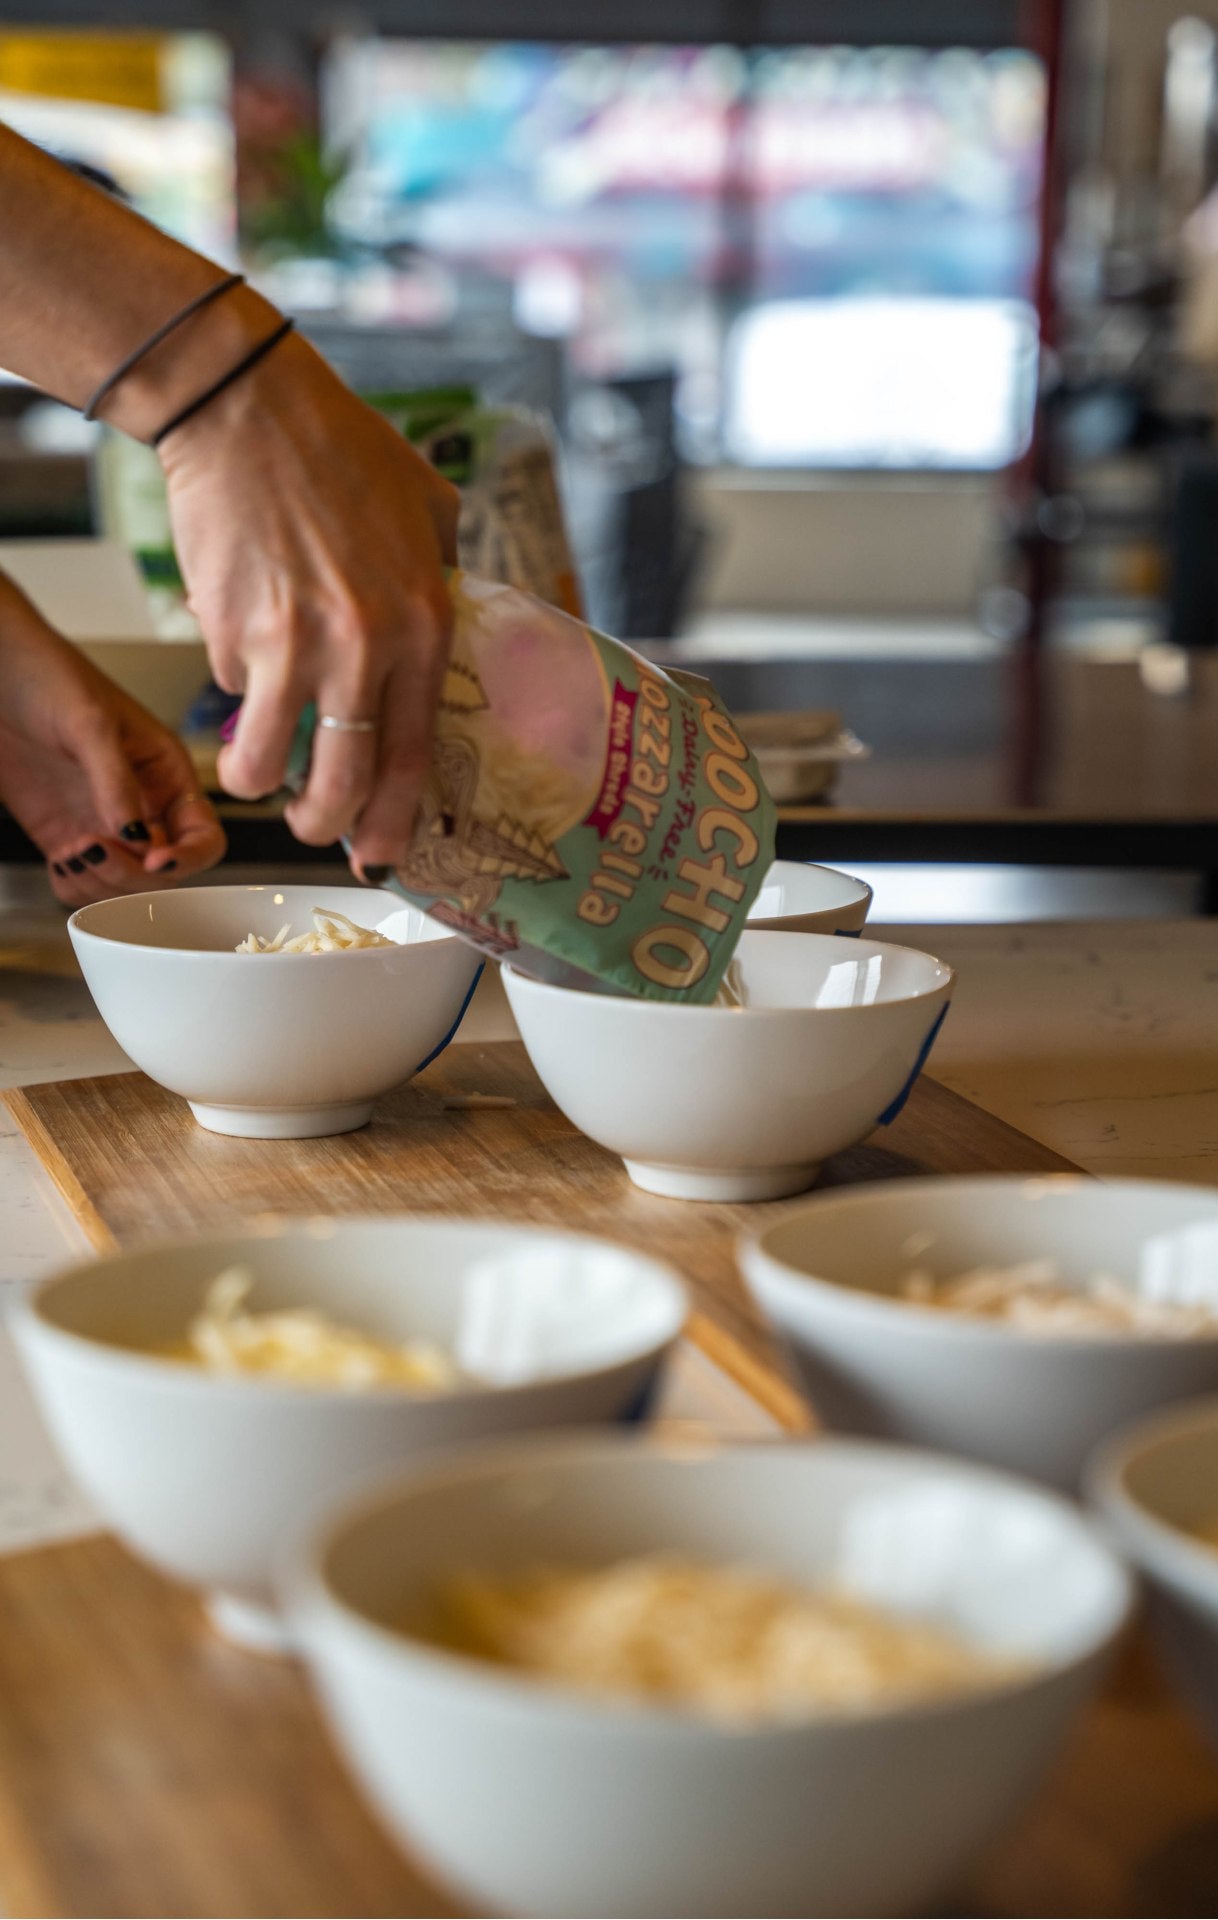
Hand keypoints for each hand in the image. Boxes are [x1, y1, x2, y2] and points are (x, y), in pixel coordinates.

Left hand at [0, 583, 225, 905]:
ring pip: (124, 886)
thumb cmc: (48, 677)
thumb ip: (116, 783)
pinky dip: (74, 886)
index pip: (203, 836)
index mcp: (168, 775)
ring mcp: (103, 823)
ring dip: (101, 883)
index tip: (154, 860)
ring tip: (75, 851)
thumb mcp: (90, 724)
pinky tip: (61, 860)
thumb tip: (137, 837)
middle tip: (96, 849)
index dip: (188, 857)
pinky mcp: (65, 834)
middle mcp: (143, 805)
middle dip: (133, 873)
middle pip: (164, 872)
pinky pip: (82, 884)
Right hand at [159, 330, 458, 874]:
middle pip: (346, 782)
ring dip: (254, 782)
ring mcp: (294, 644)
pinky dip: (233, 685)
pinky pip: (231, 689)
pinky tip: (238, 642)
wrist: (248, 410)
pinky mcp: (231, 630)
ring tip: (250, 774)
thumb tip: (436, 638)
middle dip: (326, 827)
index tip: (384, 852)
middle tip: (316, 831)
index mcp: (424, 624)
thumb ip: (440, 581)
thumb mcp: (428, 512)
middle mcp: (365, 647)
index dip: (398, 819)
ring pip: (267, 761)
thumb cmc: (341, 450)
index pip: (418, 755)